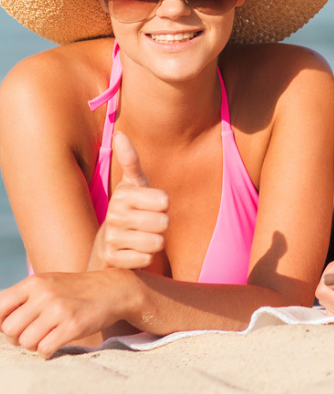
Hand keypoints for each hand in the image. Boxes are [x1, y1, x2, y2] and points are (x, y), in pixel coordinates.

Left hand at [0, 269, 137, 357]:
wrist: (115, 288)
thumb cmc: (75, 291)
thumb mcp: (48, 285)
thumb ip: (20, 300)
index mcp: (34, 282)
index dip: (2, 323)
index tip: (17, 325)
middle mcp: (44, 293)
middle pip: (9, 330)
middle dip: (19, 336)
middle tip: (36, 330)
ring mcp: (59, 309)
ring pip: (26, 342)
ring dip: (35, 344)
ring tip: (50, 334)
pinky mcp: (73, 325)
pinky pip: (44, 349)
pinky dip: (48, 350)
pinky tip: (59, 340)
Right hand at [90, 133, 169, 270]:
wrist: (107, 245)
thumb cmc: (129, 209)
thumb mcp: (133, 184)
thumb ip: (130, 160)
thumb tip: (119, 134)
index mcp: (124, 194)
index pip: (165, 201)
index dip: (164, 206)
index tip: (152, 206)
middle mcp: (114, 215)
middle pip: (163, 223)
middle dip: (161, 226)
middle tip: (147, 224)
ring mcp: (111, 238)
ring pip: (156, 242)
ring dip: (154, 243)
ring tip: (141, 237)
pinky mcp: (111, 259)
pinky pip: (146, 259)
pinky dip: (145, 257)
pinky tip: (134, 252)